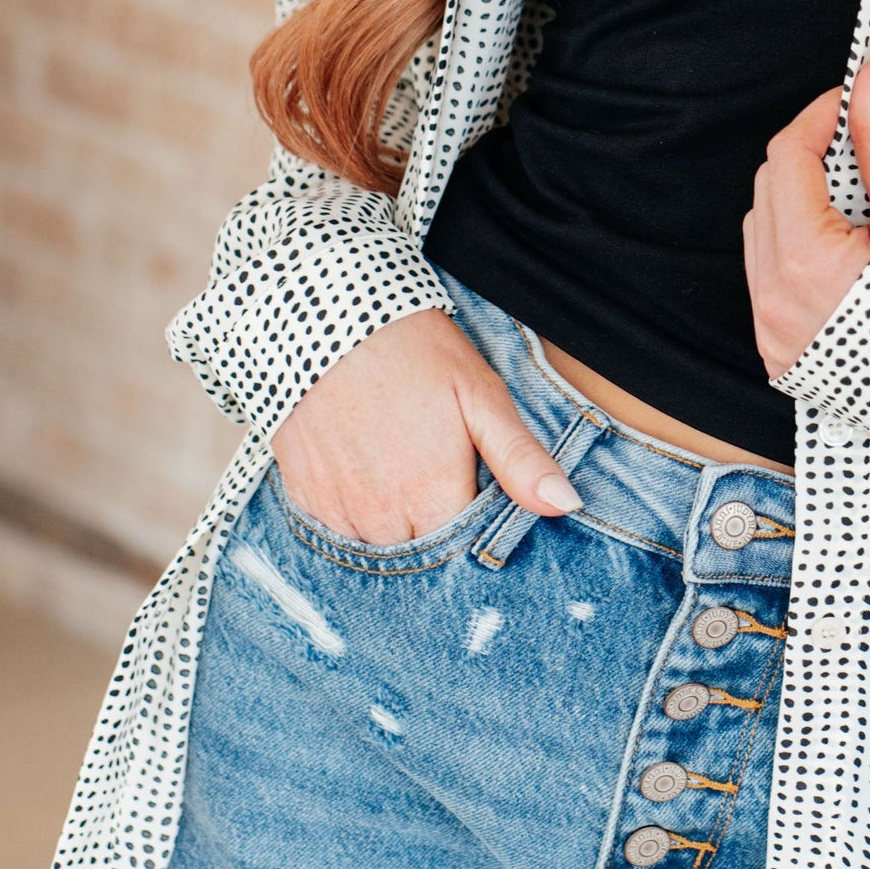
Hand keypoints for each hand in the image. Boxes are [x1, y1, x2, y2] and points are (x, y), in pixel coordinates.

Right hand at [272, 306, 580, 544]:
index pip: (464, 547)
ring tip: (398, 465)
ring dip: (393, 522)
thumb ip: (521, 459)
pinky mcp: (303, 497)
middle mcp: (383, 519)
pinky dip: (351, 511)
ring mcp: (337, 511)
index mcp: (435, 499)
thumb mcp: (481, 395)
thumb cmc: (413, 351)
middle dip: (433, 521)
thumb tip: (566, 505)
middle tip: (432, 466)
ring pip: (378, 545)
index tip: (470, 484)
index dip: (473, 517)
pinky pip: (335, 530)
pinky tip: (363, 468)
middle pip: (421, 550)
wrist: (327, 318)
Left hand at [744, 46, 869, 377]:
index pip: (788, 156)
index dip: (816, 117)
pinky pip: (764, 276)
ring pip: (760, 231)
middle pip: (767, 189)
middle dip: (806, 157)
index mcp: (805, 259)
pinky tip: (835, 251)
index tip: (848, 101)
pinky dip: (789, 248)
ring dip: (793, 202)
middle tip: (854, 146)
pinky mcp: (776, 352)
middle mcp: (774, 296)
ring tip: (851, 203)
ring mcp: (770, 329)